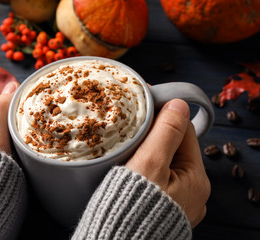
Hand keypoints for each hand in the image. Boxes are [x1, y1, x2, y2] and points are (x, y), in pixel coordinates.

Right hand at [125, 99, 209, 227]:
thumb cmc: (131, 207)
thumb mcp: (150, 164)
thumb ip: (166, 132)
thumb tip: (179, 104)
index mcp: (195, 180)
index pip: (185, 133)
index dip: (166, 116)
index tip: (148, 104)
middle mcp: (191, 192)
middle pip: (175, 148)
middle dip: (156, 135)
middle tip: (134, 125)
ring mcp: (177, 201)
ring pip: (165, 162)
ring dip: (149, 150)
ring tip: (129, 143)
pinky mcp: (162, 206)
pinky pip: (158, 178)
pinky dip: (146, 167)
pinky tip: (132, 164)